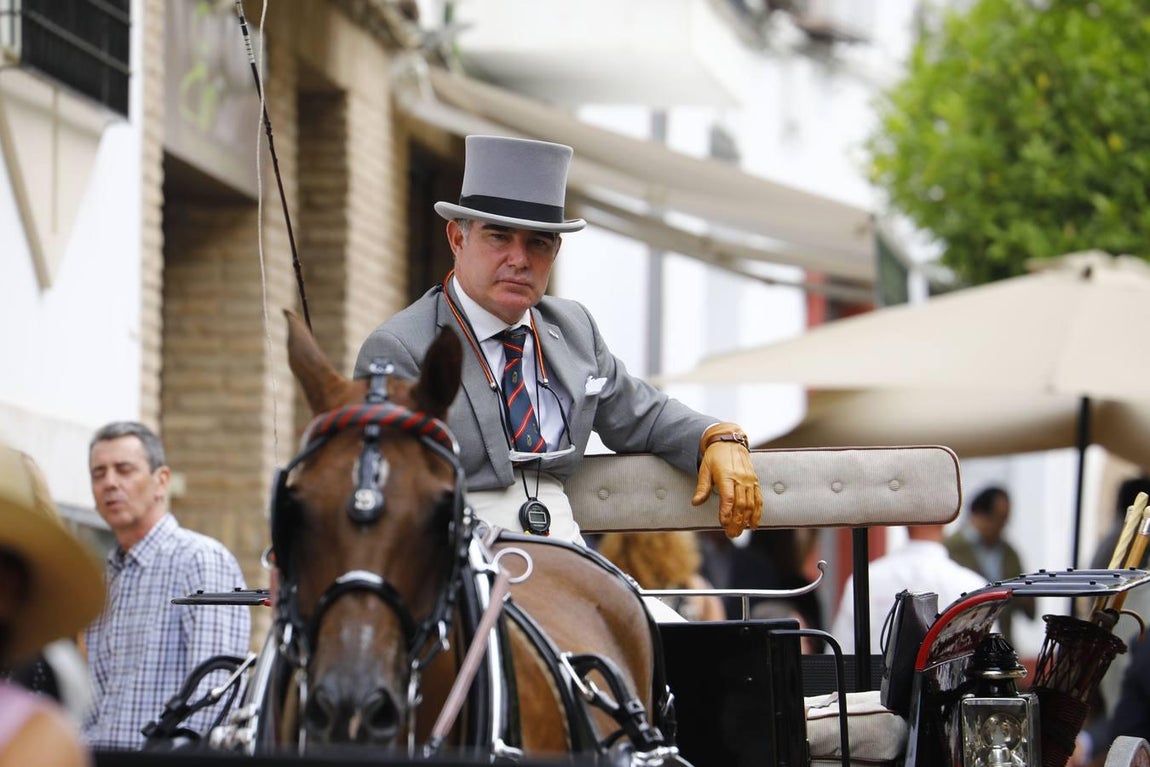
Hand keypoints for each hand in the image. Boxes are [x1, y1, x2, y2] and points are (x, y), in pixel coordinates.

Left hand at [692, 422, 762, 536]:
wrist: (730, 442)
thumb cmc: (715, 456)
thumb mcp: (704, 469)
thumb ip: (702, 487)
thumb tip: (695, 503)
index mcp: (726, 476)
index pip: (728, 498)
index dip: (726, 512)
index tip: (723, 524)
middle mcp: (740, 479)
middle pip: (740, 504)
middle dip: (736, 521)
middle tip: (731, 534)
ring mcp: (750, 480)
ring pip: (750, 504)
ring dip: (746, 520)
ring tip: (740, 532)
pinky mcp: (755, 481)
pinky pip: (758, 499)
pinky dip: (757, 512)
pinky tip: (754, 524)